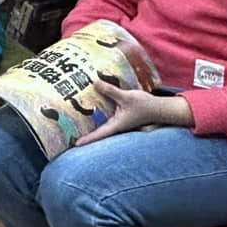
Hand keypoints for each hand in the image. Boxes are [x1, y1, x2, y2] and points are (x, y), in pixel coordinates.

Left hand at [71, 82, 195, 146]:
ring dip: (90, 121)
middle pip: (97, 131)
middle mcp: (115, 125)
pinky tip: (90, 106)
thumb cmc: (144, 105)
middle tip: (68, 133)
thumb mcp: (126, 97)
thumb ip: (110, 90)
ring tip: (74, 118)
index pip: (98, 135)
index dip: (87, 140)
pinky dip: (98, 112)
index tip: (75, 144)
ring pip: (100, 122)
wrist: (158, 107)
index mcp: (116, 126)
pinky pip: (105, 114)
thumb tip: (94, 82)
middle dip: (84, 131)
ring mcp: (117, 121)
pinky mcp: (119, 115)